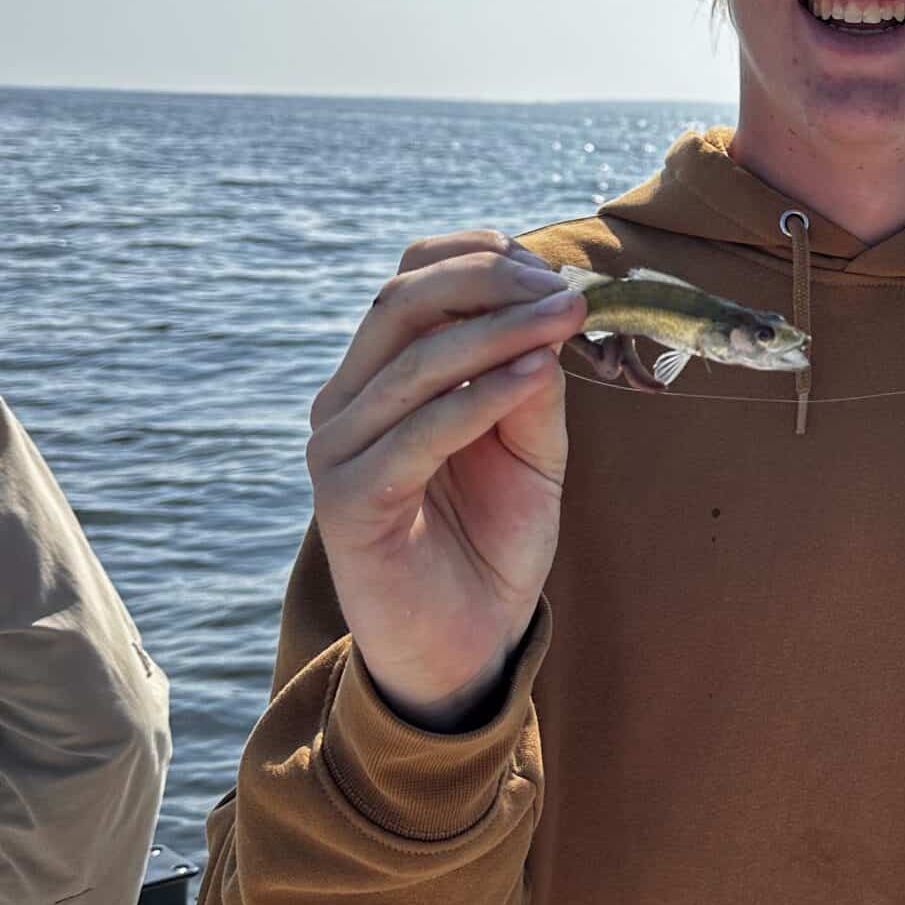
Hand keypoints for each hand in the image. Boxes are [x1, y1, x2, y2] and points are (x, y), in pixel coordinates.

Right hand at [305, 232, 588, 727]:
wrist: (465, 647)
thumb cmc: (493, 542)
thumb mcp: (530, 448)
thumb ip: (531, 384)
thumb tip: (549, 315)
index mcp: (380, 377)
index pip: (410, 281)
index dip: (476, 258)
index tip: (551, 266)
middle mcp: (346, 403)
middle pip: (400, 303)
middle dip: (488, 282)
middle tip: (563, 290)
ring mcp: (339, 450)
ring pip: (414, 362)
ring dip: (498, 331)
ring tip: (565, 319)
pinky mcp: (349, 502)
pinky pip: (417, 433)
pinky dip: (481, 396)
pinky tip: (535, 374)